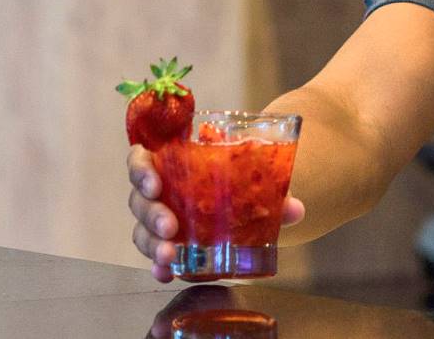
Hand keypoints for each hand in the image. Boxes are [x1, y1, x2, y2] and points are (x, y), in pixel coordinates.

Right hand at [127, 145, 306, 282]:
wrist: (244, 201)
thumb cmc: (237, 183)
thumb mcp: (253, 182)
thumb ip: (273, 192)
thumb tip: (295, 210)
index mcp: (172, 164)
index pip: (140, 160)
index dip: (141, 170)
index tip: (154, 183)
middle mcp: (159, 192)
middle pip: (138, 200)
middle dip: (151, 214)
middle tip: (171, 227)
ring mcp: (159, 219)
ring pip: (142, 230)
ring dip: (152, 244)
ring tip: (169, 256)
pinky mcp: (166, 244)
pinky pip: (153, 255)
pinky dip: (157, 266)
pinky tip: (165, 274)